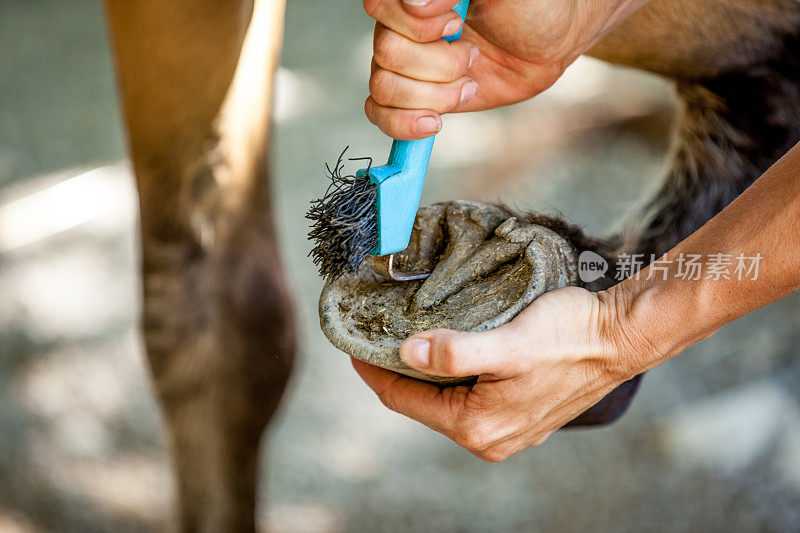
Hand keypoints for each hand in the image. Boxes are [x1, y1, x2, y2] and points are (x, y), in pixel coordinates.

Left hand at [352, 286, 656, 460]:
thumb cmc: (568, 336)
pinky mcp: (518, 412)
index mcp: (478, 426)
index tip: (353, 343)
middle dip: (395, 370)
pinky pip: (468, 396)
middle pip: (421, 402)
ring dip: (423, 371)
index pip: (404, 400)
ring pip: (444, 399)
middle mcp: (488, 437)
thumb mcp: (507, 342)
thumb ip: (455, 353)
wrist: (621, 336)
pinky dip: (450, 374)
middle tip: (375, 334)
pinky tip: (445, 348)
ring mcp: (506, 428)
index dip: (373, 371)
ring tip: (404, 336)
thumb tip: (406, 353)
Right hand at [363, 0, 649, 138]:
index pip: (380, 5)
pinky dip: (405, 124)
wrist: (547, 44)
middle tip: (472, 54)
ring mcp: (404, 63)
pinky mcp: (412, 96)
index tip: (454, 22)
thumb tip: (417, 3)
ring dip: (433, 94)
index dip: (417, 24)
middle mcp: (401, 25)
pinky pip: (380, 115)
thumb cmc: (531, 6)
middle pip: (386, 53)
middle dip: (438, 63)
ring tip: (468, 83)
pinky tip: (436, 120)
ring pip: (385, 87)